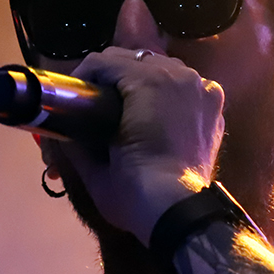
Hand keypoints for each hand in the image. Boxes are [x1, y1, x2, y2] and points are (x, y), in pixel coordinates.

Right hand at [44, 47, 225, 243]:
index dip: (83, 76)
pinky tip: (158, 113)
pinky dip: (169, 93)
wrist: (179, 213)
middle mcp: (179, 74)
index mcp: (147, 80)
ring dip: (141, 81)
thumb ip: (72, 139)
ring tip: (127, 108)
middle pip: (134, 59)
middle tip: (95, 104)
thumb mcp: (92, 166)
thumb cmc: (132, 190)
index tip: (72, 96)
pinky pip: (185, 85)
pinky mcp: (215, 104)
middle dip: (112, 77)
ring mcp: (201, 88)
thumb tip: (57, 131)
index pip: (104, 61)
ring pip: (162, 68)